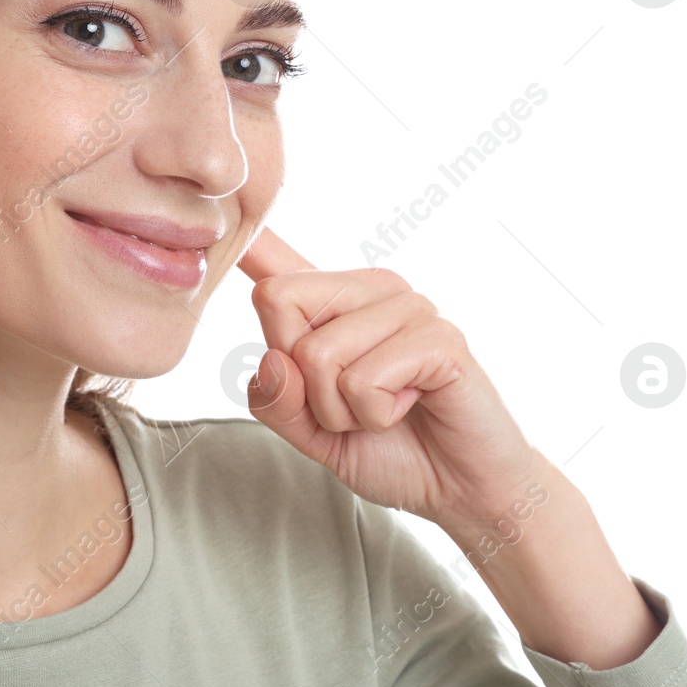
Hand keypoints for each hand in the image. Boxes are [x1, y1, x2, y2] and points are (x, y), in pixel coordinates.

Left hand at [236, 225, 543, 528]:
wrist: (461, 488)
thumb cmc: (390, 449)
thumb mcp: (312, 433)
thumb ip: (277, 401)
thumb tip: (270, 361)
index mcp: (335, 302)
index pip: (279, 261)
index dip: (248, 237)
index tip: (224, 198)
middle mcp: (370, 289)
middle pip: (278, 301)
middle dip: (300, 381)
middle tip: (350, 405)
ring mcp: (408, 307)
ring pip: (318, 353)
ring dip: (342, 410)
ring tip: (386, 410)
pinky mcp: (438, 337)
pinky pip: (364, 379)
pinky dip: (376, 415)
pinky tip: (412, 408)